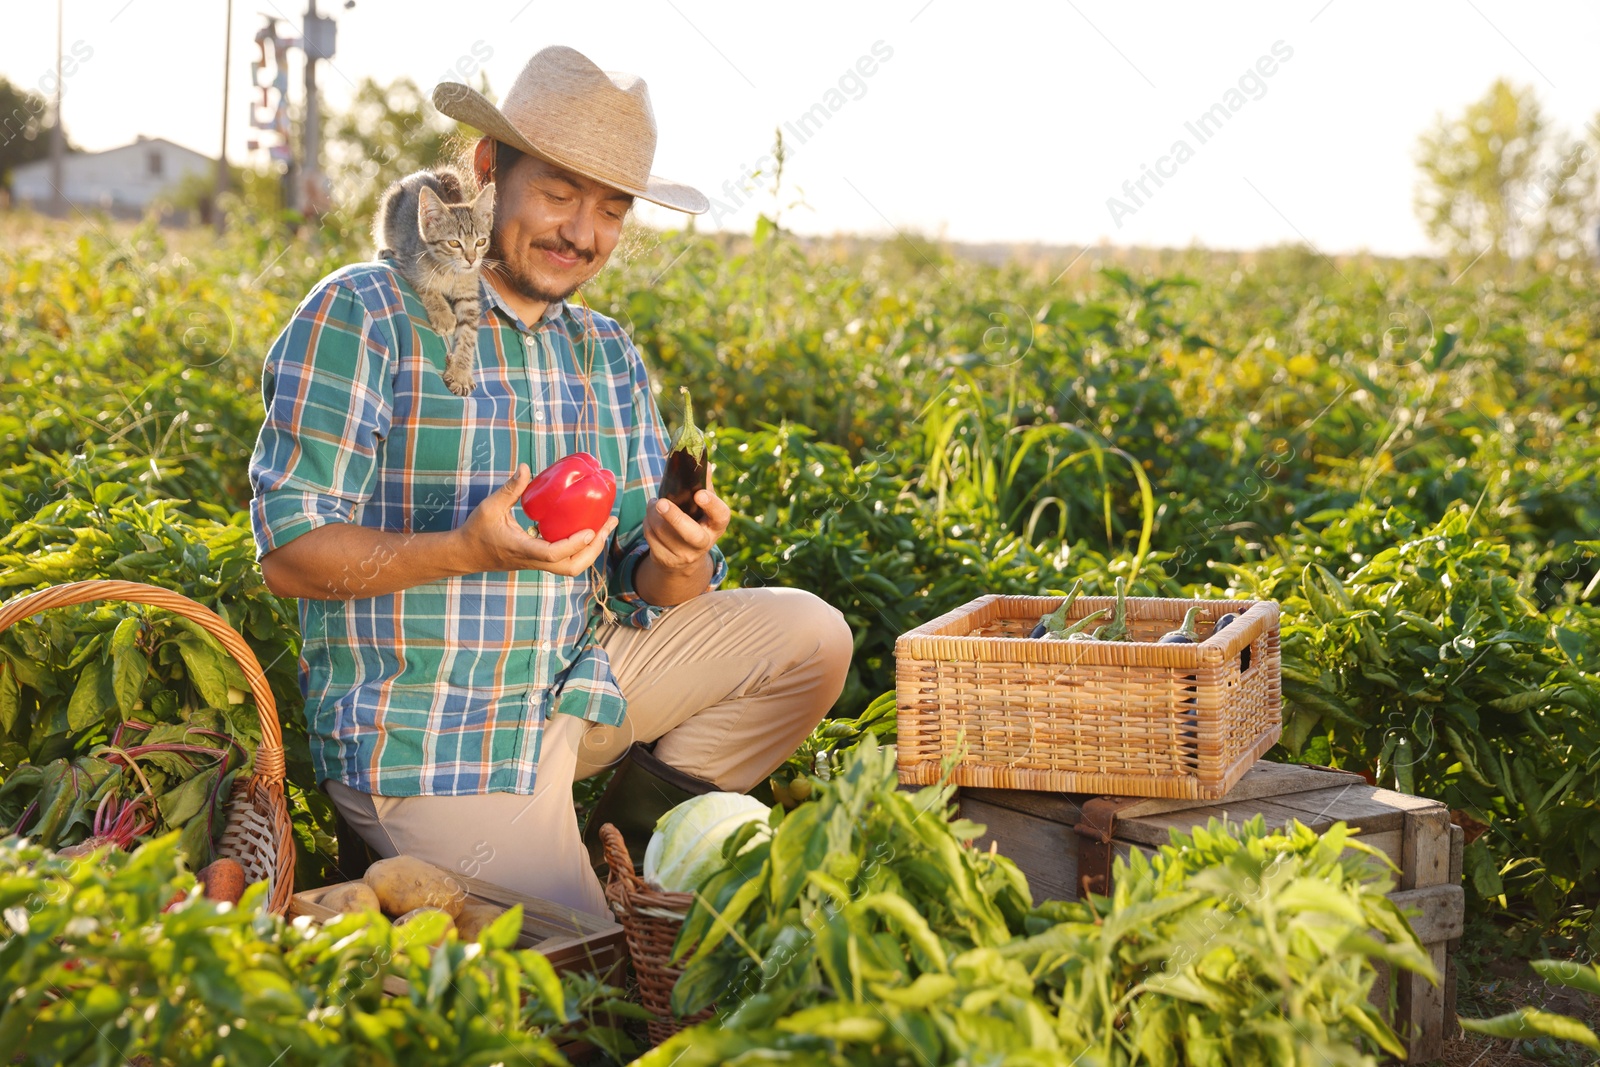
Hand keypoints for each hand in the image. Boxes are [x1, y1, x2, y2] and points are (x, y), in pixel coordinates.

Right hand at [455, 464, 618, 576]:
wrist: (465, 554)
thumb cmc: (476, 531)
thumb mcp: (490, 507)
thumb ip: (510, 488)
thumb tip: (525, 466)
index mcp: (522, 549)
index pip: (552, 554)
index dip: (574, 544)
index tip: (590, 530)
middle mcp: (533, 560)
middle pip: (572, 567)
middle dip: (594, 548)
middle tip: (608, 524)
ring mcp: (537, 563)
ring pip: (571, 567)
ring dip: (591, 550)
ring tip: (604, 527)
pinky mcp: (539, 561)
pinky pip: (565, 561)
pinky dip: (581, 549)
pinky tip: (588, 530)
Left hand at [643, 463, 728, 573]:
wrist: (684, 557)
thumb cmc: (694, 520)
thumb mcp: (703, 506)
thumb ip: (703, 484)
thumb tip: (701, 460)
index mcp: (716, 525)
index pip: (721, 516)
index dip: (712, 505)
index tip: (700, 494)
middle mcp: (703, 543)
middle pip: (690, 533)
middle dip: (674, 517)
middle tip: (661, 503)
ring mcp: (684, 555)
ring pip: (662, 531)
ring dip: (653, 513)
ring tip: (655, 503)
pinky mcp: (666, 560)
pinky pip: (650, 537)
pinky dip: (647, 522)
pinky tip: (652, 517)